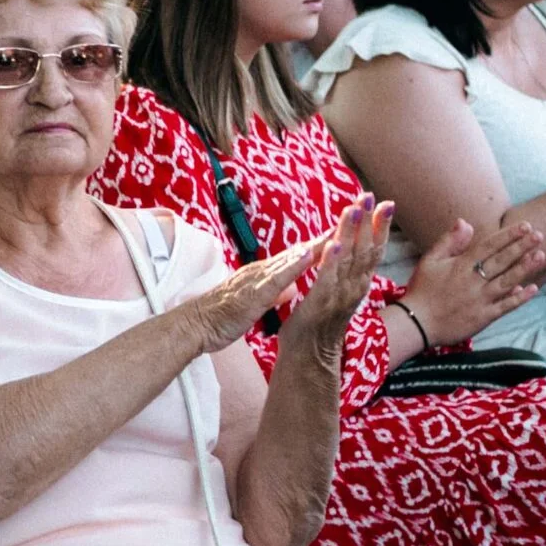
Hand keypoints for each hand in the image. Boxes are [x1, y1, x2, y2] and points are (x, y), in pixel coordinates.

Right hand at [181, 235, 329, 354]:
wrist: (195, 325)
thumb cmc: (221, 316)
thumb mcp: (254, 303)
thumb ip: (273, 293)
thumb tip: (290, 288)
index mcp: (263, 274)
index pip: (297, 257)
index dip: (320, 245)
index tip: (342, 234)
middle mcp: (262, 271)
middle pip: (299, 251)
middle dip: (325, 237)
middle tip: (350, 220)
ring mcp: (257, 279)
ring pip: (291, 259)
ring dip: (314, 245)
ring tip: (337, 231)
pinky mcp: (254, 293)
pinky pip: (277, 278)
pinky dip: (294, 266)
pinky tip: (309, 255)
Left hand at [280, 197, 391, 347]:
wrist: (309, 356)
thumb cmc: (321, 322)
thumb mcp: (339, 291)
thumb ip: (346, 270)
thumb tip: (350, 247)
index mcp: (358, 282)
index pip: (374, 250)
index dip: (380, 226)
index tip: (386, 203)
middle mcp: (354, 288)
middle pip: (366, 250)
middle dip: (369, 222)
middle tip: (372, 197)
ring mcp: (338, 296)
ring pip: (348, 260)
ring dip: (350, 234)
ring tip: (353, 210)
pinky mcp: (319, 304)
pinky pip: (326, 280)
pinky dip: (330, 261)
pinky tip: (333, 244)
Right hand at [397, 220, 545, 346]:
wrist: (417, 324)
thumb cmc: (422, 290)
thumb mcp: (430, 261)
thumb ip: (449, 241)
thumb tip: (465, 222)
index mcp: (461, 266)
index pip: (489, 246)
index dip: (508, 235)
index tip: (525, 226)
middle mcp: (473, 281)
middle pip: (502, 261)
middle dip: (522, 247)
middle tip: (539, 236)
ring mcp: (480, 300)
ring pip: (507, 281)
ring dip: (525, 268)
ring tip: (540, 256)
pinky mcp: (483, 317)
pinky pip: (505, 306)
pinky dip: (519, 298)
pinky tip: (532, 288)